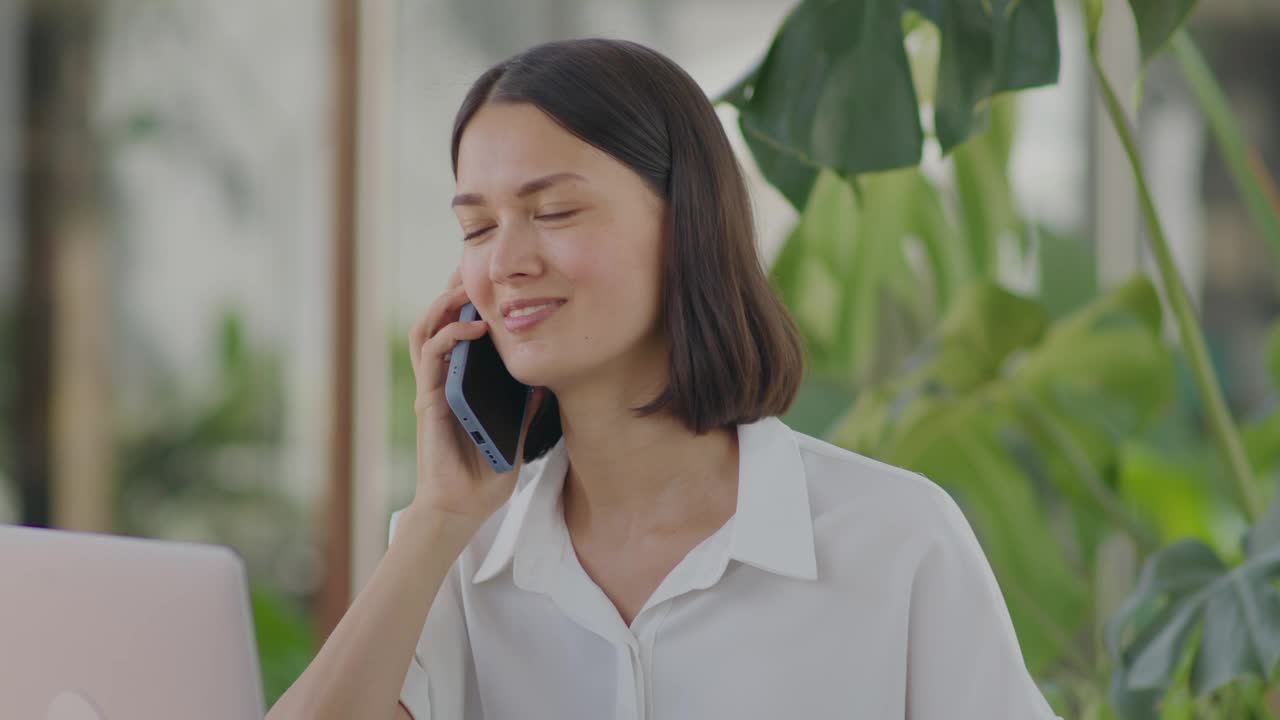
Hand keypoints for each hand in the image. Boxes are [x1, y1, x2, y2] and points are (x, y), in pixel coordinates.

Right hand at [406, 270, 545, 532]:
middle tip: (473, 269)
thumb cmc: (486, 474)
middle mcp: (442, 380)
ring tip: (468, 287)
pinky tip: (474, 327)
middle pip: (437, 321)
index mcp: (460, 384)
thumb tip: (545, 382)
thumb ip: (526, 409)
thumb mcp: (518, 434)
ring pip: (427, 330)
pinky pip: (433, 358)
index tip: (491, 282)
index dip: (467, 304)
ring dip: (445, 305)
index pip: (457, 333)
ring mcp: (432, 388)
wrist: (463, 508)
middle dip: (452, 292)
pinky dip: (451, 335)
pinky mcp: (429, 401)